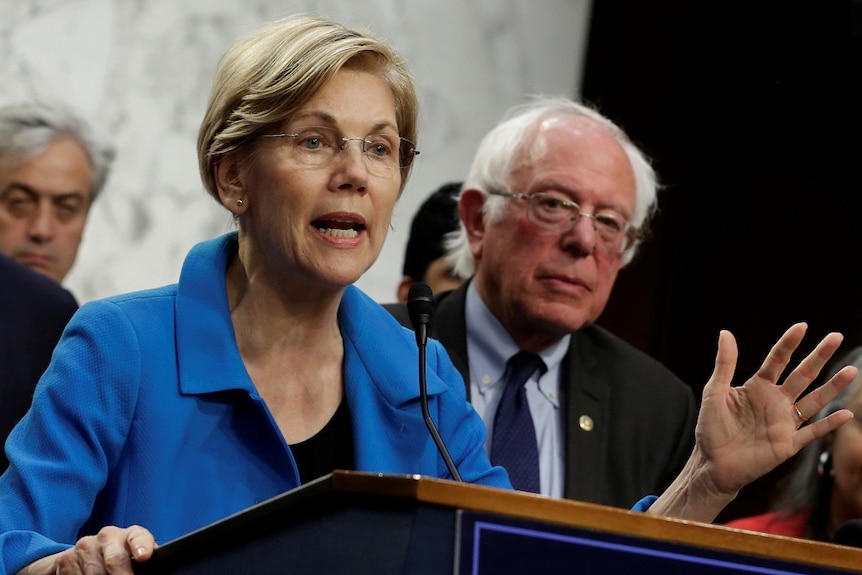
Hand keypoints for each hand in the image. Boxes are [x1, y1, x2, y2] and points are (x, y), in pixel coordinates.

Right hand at [17, 525, 155, 574]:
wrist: (85, 555)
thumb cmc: (120, 558)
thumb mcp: (134, 556)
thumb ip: (142, 562)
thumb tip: (148, 571)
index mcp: (130, 535)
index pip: (137, 537)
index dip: (141, 546)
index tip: (144, 557)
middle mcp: (108, 536)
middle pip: (115, 560)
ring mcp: (86, 545)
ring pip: (95, 574)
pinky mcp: (67, 558)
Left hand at [697, 322, 854, 495]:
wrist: (712, 463)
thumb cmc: (711, 428)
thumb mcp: (714, 392)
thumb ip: (724, 364)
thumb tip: (725, 332)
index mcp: (757, 387)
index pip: (777, 360)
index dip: (789, 343)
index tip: (802, 326)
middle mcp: (776, 401)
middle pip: (802, 375)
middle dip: (819, 356)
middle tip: (836, 336)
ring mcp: (784, 422)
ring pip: (814, 400)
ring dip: (832, 387)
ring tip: (851, 371)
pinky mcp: (788, 443)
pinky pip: (813, 432)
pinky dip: (830, 424)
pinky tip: (846, 413)